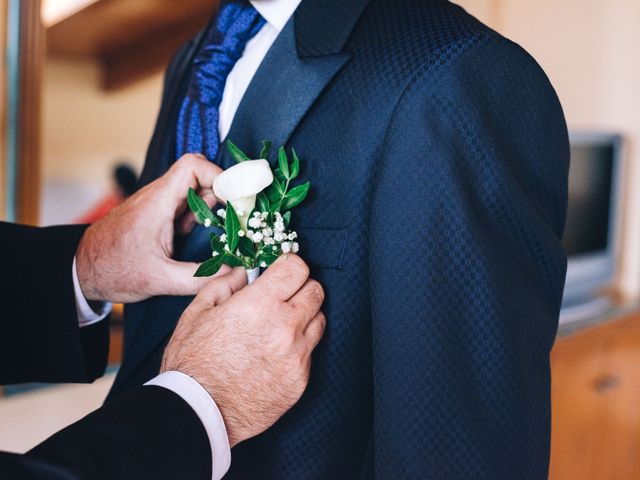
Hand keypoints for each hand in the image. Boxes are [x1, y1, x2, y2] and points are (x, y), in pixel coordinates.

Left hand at [76, 154, 222, 302]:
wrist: (82, 270)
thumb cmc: (114, 270)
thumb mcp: (160, 280)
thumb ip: (199, 278)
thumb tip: (233, 273)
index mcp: (158, 202)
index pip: (193, 165)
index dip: (219, 175)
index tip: (234, 199)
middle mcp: (158, 196)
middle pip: (198, 175)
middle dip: (221, 194)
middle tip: (232, 219)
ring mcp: (158, 203)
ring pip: (194, 190)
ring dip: (211, 207)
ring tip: (219, 232)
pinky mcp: (157, 213)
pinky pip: (185, 204)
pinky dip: (199, 216)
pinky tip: (199, 237)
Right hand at [161, 254, 325, 446]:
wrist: (198, 413)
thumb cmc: (192, 363)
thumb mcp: (196, 313)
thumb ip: (223, 285)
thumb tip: (242, 272)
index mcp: (259, 305)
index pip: (297, 268)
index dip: (290, 265)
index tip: (282, 271)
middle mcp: (285, 327)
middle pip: (315, 291)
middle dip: (301, 288)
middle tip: (283, 296)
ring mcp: (296, 355)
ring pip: (319, 320)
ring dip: (304, 317)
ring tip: (280, 326)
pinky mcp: (300, 380)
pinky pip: (311, 351)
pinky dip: (299, 347)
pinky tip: (276, 353)